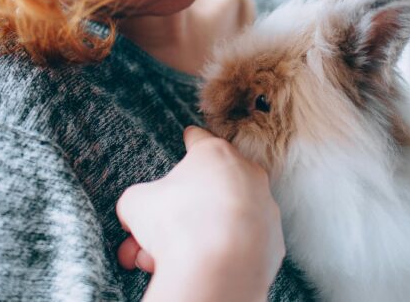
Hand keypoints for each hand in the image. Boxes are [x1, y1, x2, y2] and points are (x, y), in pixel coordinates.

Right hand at [116, 126, 284, 301]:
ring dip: (199, 233)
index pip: (199, 138)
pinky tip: (201, 266)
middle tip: (157, 231)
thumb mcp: (137, 203)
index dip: (189, 141)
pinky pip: (243, 242)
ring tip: (170, 257)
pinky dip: (224, 251)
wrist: (218, 271)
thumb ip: (138, 200)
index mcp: (215, 154)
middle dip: (181, 208)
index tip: (188, 139)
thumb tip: (136, 213)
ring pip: (225, 217)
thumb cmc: (178, 225)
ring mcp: (265, 208)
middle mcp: (247, 174)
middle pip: (210, 185)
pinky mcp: (273, 241)